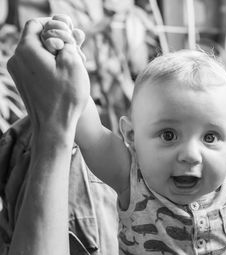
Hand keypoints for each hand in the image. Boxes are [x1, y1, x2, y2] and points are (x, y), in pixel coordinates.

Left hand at [7, 18, 89, 134]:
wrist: (54, 126)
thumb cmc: (66, 96)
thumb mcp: (74, 63)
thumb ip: (68, 42)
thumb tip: (64, 35)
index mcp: (26, 50)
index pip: (35, 24)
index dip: (53, 24)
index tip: (69, 31)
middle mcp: (16, 59)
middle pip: (36, 38)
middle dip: (56, 40)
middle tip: (75, 48)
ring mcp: (17, 72)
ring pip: (37, 52)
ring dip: (54, 54)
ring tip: (74, 64)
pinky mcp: (22, 82)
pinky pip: (35, 65)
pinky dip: (49, 65)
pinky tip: (64, 76)